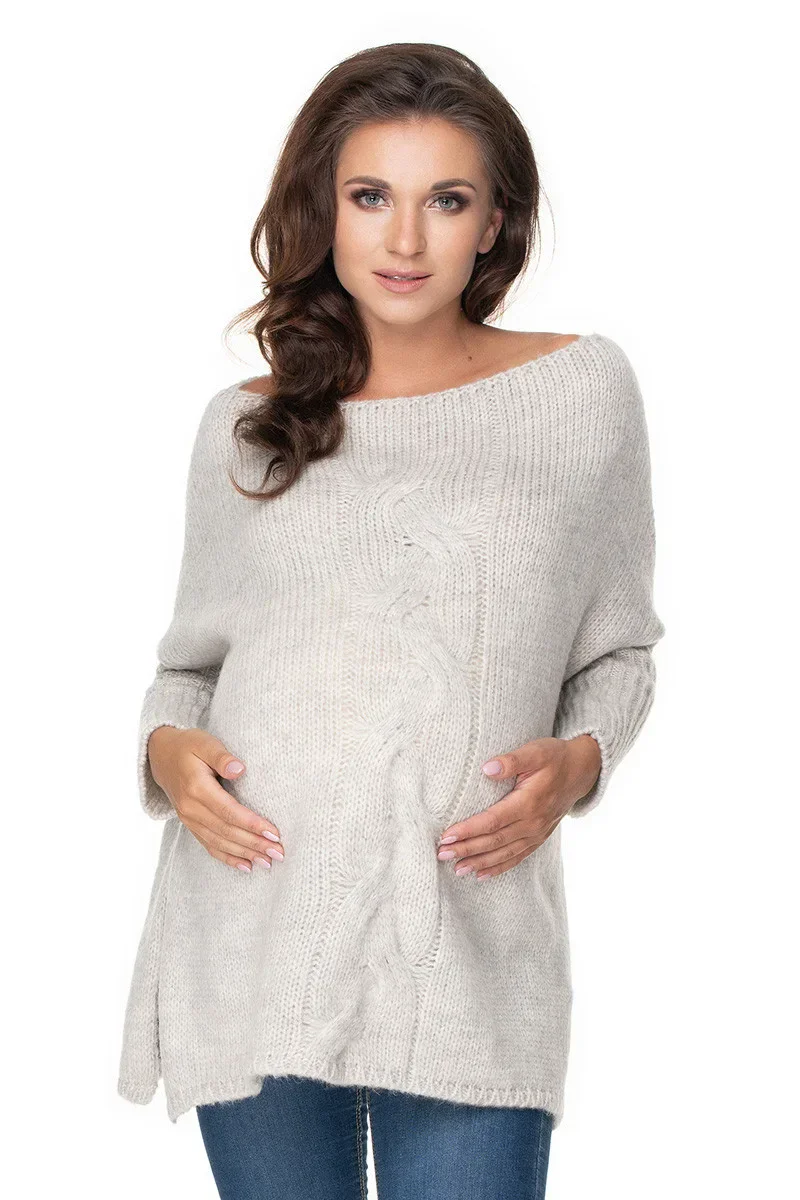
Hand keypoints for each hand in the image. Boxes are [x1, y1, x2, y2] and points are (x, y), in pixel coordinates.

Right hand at [147, 726, 284, 872]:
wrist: (161, 756)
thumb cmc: (188, 746)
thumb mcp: (204, 743)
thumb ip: (221, 756)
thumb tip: (239, 769)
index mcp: (197, 788)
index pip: (228, 811)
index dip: (251, 824)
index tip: (274, 833)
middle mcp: (191, 808)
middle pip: (227, 831)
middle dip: (254, 844)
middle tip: (279, 853)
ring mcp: (189, 819)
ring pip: (219, 843)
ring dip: (245, 854)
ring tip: (268, 862)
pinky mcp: (190, 825)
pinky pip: (209, 845)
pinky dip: (228, 858)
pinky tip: (246, 866)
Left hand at [435, 735, 601, 879]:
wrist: (581, 771)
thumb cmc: (555, 758)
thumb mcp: (535, 752)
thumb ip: (512, 760)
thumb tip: (486, 768)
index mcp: (528, 803)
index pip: (492, 821)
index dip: (468, 830)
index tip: (447, 835)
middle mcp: (532, 823)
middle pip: (494, 841)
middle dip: (466, 849)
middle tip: (441, 854)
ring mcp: (537, 834)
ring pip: (504, 854)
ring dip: (479, 862)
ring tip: (457, 869)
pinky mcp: (539, 838)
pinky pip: (517, 857)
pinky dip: (498, 867)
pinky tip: (481, 874)